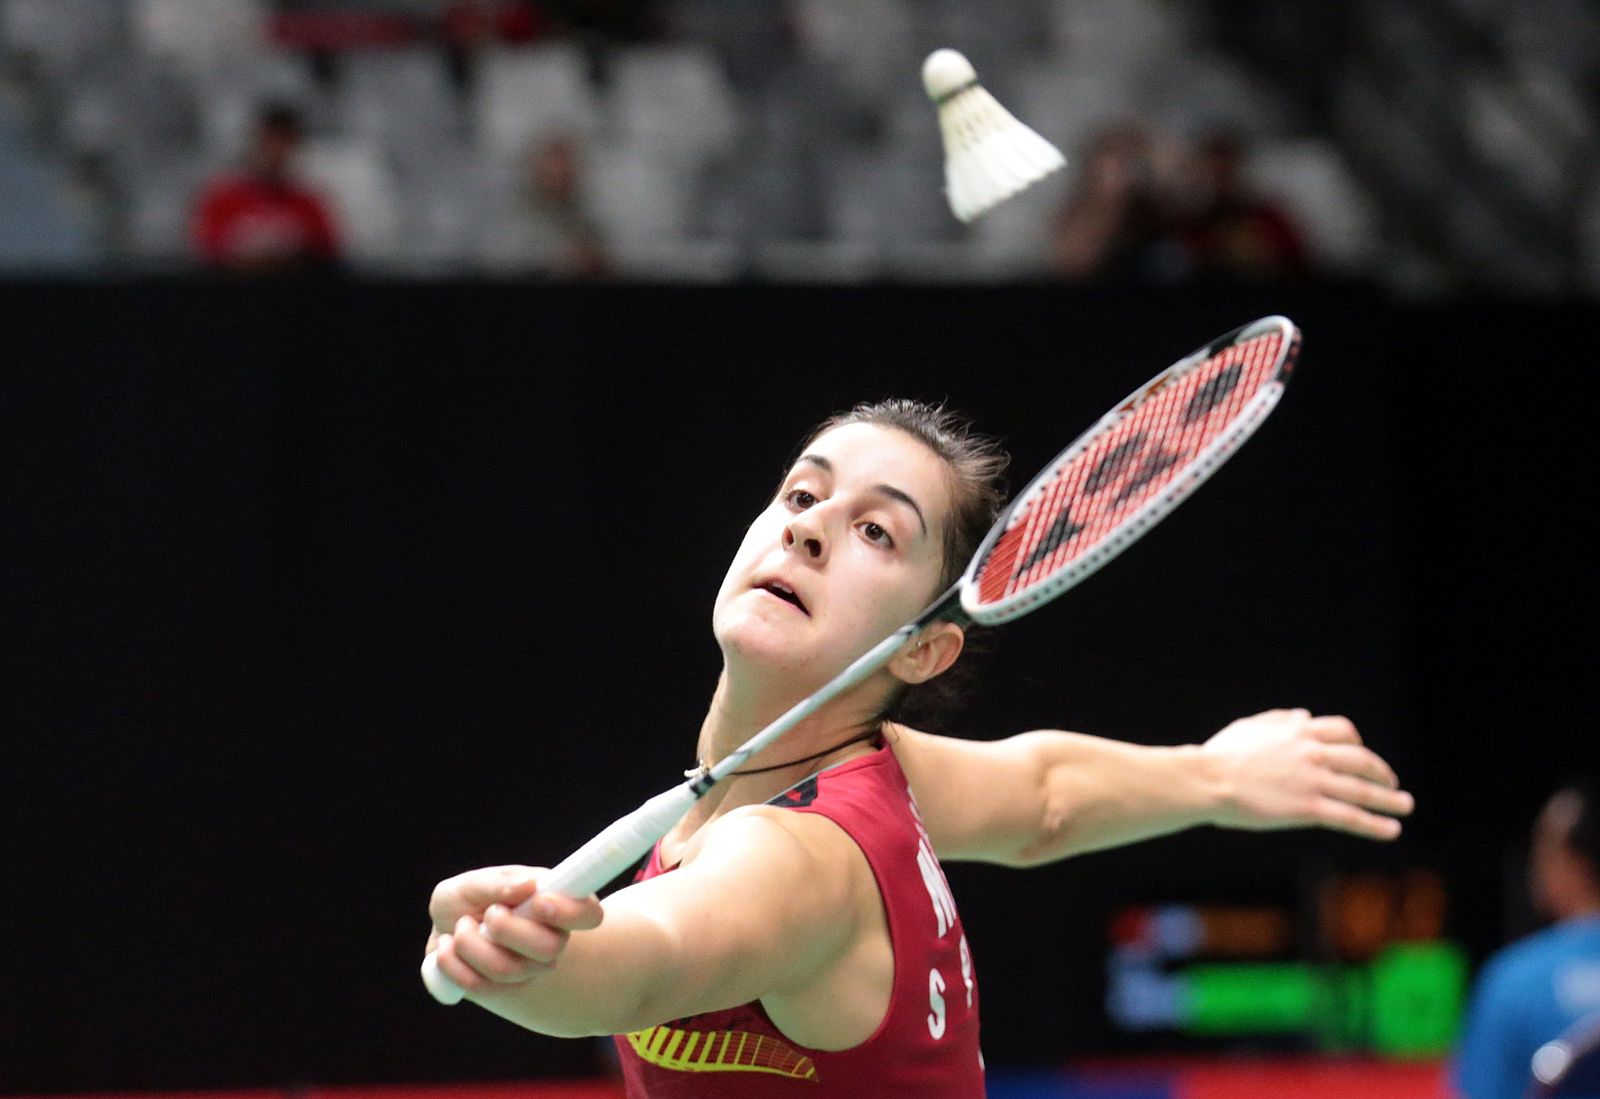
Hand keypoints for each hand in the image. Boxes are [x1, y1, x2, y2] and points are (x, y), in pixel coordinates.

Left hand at [425, 866, 602, 997]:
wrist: (447, 929)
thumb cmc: (470, 899)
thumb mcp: (474, 882)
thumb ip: (498, 883)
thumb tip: (527, 887)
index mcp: (557, 904)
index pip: (589, 915)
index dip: (570, 912)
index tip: (538, 902)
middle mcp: (551, 940)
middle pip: (549, 948)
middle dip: (507, 928)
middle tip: (490, 912)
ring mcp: (529, 969)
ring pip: (507, 969)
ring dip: (470, 943)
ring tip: (461, 926)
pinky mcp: (502, 991)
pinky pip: (480, 986)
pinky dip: (453, 964)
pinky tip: (449, 947)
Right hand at [1200, 709, 1414, 839]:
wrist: (1207, 779)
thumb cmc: (1219, 755)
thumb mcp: (1249, 727)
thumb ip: (1278, 719)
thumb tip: (1303, 715)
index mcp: (1298, 730)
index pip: (1343, 732)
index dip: (1358, 745)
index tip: (1363, 757)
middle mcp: (1312, 752)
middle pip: (1362, 760)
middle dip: (1381, 772)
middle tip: (1391, 783)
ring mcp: (1313, 780)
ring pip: (1362, 790)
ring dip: (1390, 799)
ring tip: (1405, 806)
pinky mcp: (1308, 808)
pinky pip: (1350, 816)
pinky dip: (1375, 824)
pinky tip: (1392, 831)